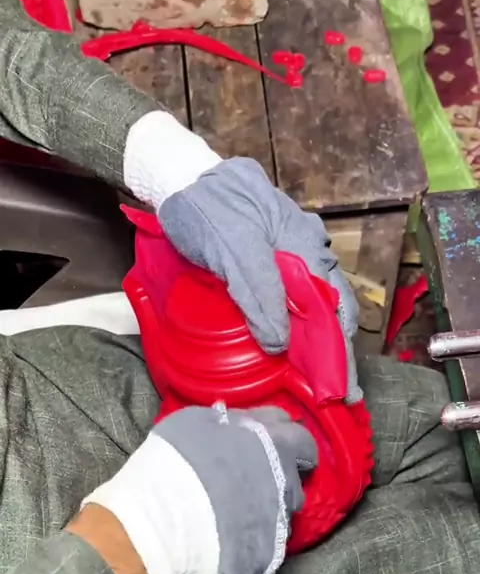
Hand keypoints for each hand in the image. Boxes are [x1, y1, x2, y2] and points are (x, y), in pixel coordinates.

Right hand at [82, 404, 317, 573]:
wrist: (158, 519)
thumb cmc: (175, 460)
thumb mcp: (198, 421)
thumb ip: (228, 422)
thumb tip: (233, 424)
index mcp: (275, 445)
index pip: (302, 440)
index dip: (288, 443)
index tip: (273, 447)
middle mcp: (285, 484)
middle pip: (293, 482)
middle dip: (278, 481)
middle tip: (249, 483)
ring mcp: (278, 524)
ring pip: (281, 518)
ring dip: (264, 514)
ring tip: (234, 518)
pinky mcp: (264, 559)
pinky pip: (263, 551)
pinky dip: (248, 546)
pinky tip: (225, 546)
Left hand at [124, 113, 360, 402]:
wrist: (178, 178)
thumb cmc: (206, 208)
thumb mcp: (233, 249)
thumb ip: (259, 293)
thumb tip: (280, 343)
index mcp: (307, 246)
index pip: (335, 308)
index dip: (340, 350)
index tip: (342, 389)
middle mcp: (307, 252)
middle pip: (330, 310)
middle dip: (332, 353)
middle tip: (332, 395)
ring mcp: (290, 256)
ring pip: (312, 307)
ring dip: (313, 343)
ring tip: (314, 381)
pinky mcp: (268, 262)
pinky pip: (291, 300)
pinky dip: (293, 328)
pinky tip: (287, 348)